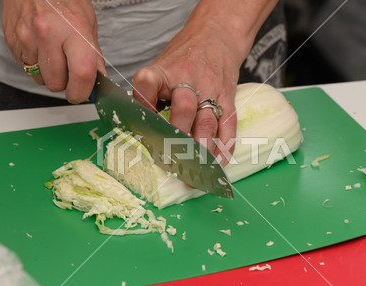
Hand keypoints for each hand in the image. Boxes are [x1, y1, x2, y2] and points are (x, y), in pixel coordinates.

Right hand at [1, 0, 105, 102]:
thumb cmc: (64, 1)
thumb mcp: (88, 24)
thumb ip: (94, 57)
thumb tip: (100, 83)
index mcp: (73, 30)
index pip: (81, 73)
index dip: (82, 91)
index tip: (82, 94)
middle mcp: (48, 33)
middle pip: (56, 83)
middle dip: (64, 83)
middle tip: (68, 68)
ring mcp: (27, 38)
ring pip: (40, 79)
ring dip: (49, 74)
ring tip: (53, 53)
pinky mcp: (13, 42)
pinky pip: (26, 68)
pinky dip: (35, 64)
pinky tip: (40, 47)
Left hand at [132, 18, 239, 165]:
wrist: (216, 35)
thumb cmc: (182, 58)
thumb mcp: (160, 67)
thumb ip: (149, 95)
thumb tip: (137, 129)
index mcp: (163, 71)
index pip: (146, 82)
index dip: (142, 102)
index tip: (140, 123)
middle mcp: (187, 79)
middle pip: (183, 108)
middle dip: (177, 137)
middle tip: (171, 160)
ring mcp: (210, 89)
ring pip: (207, 121)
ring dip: (201, 148)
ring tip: (195, 170)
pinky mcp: (227, 96)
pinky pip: (229, 123)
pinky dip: (225, 145)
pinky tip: (219, 161)